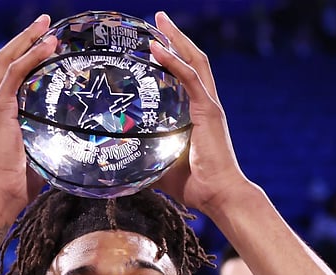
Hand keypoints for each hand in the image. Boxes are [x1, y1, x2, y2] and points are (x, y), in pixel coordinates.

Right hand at [0, 15, 55, 210]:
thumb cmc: (20, 184)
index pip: (9, 74)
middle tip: (45, 22)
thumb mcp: (41, 153)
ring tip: (46, 26)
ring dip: (27, 40)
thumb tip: (83, 140)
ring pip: (6, 61)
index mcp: (0, 113)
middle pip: (4, 59)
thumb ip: (53, 140)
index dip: (24, 54)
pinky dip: (30, 56)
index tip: (44, 41)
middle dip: (24, 38)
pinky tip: (47, 45)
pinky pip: (14, 75)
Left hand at [149, 11, 249, 214]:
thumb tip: (116, 161)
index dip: (173, 55)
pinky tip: (157, 48)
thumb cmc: (194, 185)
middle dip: (175, 37)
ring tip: (159, 20)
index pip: (186, 74)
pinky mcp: (209, 112)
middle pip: (193, 59)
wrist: (219, 196)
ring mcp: (209, 106)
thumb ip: (144, 156)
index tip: (155, 40)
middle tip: (158, 18)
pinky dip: (174, 61)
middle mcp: (206, 104)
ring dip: (176, 39)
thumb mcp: (160, 165)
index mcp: (198, 113)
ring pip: (195, 61)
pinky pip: (191, 79)